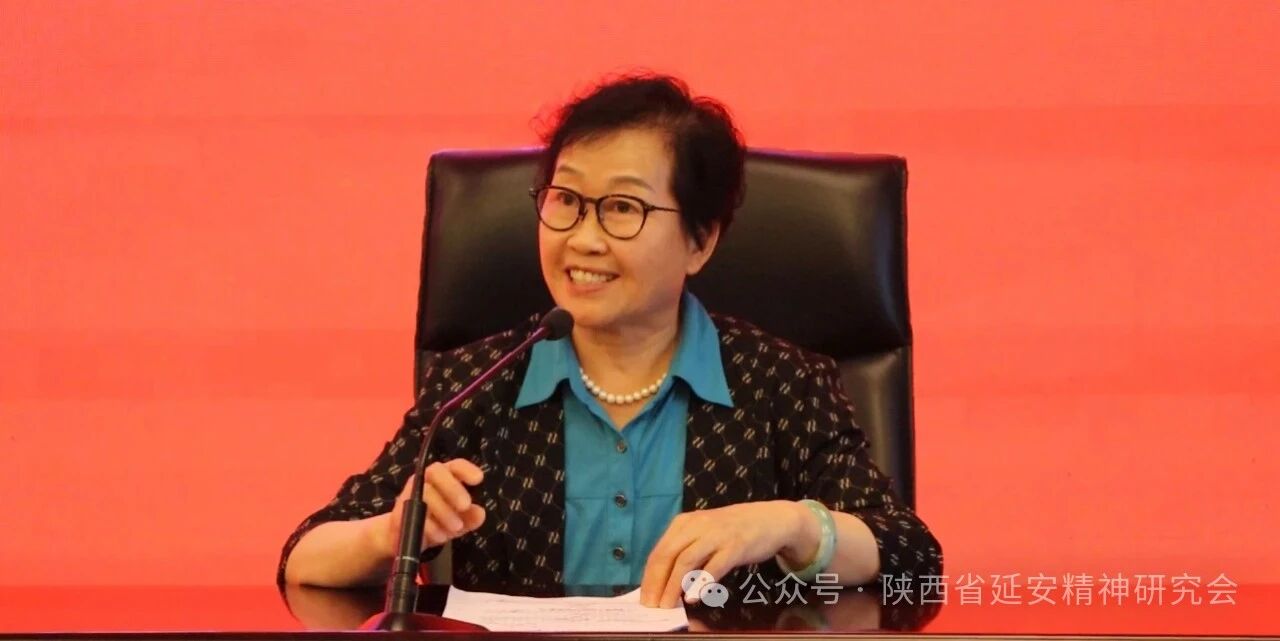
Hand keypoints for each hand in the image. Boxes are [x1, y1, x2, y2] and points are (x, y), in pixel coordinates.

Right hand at [381, 459, 485, 554]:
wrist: (403, 538)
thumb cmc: (436, 522)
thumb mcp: (458, 521)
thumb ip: (470, 518)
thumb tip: (479, 514)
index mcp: (444, 478)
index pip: (454, 466)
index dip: (466, 469)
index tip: (478, 479)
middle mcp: (425, 480)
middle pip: (436, 472)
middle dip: (453, 488)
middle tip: (466, 505)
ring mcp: (410, 494)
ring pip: (426, 493)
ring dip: (444, 511)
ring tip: (456, 528)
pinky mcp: (399, 512)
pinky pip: (414, 514)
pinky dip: (430, 527)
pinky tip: (440, 536)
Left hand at [639, 500, 812, 607]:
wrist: (770, 519)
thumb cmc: (732, 531)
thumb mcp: (704, 533)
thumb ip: (685, 551)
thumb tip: (663, 583)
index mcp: (684, 523)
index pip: (659, 551)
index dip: (648, 577)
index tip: (644, 599)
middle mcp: (697, 526)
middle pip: (668, 555)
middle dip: (656, 583)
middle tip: (652, 607)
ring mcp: (717, 535)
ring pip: (686, 560)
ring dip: (673, 586)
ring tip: (668, 606)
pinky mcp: (735, 546)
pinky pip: (714, 566)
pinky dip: (701, 583)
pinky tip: (693, 597)